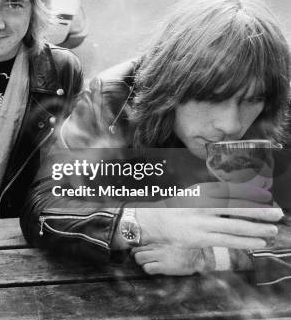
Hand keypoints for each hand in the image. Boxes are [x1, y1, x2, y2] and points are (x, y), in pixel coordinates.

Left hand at [132, 244, 207, 275]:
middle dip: (137, 259)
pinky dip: (148, 270)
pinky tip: (155, 270)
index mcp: (158, 243)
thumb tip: (149, 249)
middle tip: (143, 263)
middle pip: (136, 252)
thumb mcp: (169, 245)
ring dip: (142, 264)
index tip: (138, 256)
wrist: (197, 257)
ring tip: (149, 266)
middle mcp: (156, 248)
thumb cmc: (184, 252)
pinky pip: (148, 268)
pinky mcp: (164, 266)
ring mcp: (160, 256)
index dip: (135, 252)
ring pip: (139, 259)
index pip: (138, 246)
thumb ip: (159, 246)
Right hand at [135, 182, 281, 248]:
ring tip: (272, 230)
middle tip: (277, 213)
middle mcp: (204, 205)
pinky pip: (228, 240)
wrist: (155, 221)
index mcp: (202, 191)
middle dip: (261, 211)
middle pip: (238, 208)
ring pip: (236, 226)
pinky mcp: (201, 238)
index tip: (267, 196)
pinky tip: (258, 243)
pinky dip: (246, 242)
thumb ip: (215, 195)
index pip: (232, 190)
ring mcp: (203, 222)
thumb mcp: (195, 194)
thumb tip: (243, 197)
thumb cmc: (179, 207)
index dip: (252, 193)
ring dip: (257, 229)